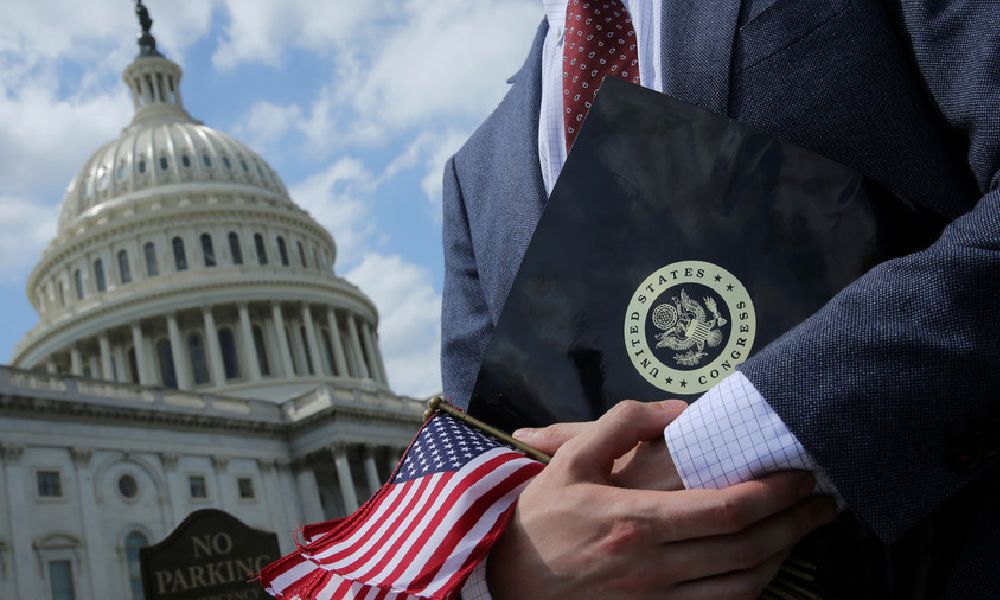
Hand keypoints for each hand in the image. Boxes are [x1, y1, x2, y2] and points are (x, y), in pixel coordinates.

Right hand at [488, 400, 835, 599]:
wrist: (505, 580)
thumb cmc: (540, 517)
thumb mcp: (570, 458)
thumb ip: (622, 423)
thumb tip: (676, 409)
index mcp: (636, 521)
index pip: (726, 511)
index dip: (772, 494)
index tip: (799, 476)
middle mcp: (654, 566)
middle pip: (747, 550)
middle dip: (795, 524)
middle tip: (823, 502)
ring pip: (742, 586)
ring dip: (782, 557)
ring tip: (803, 531)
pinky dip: (751, 589)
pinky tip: (763, 567)